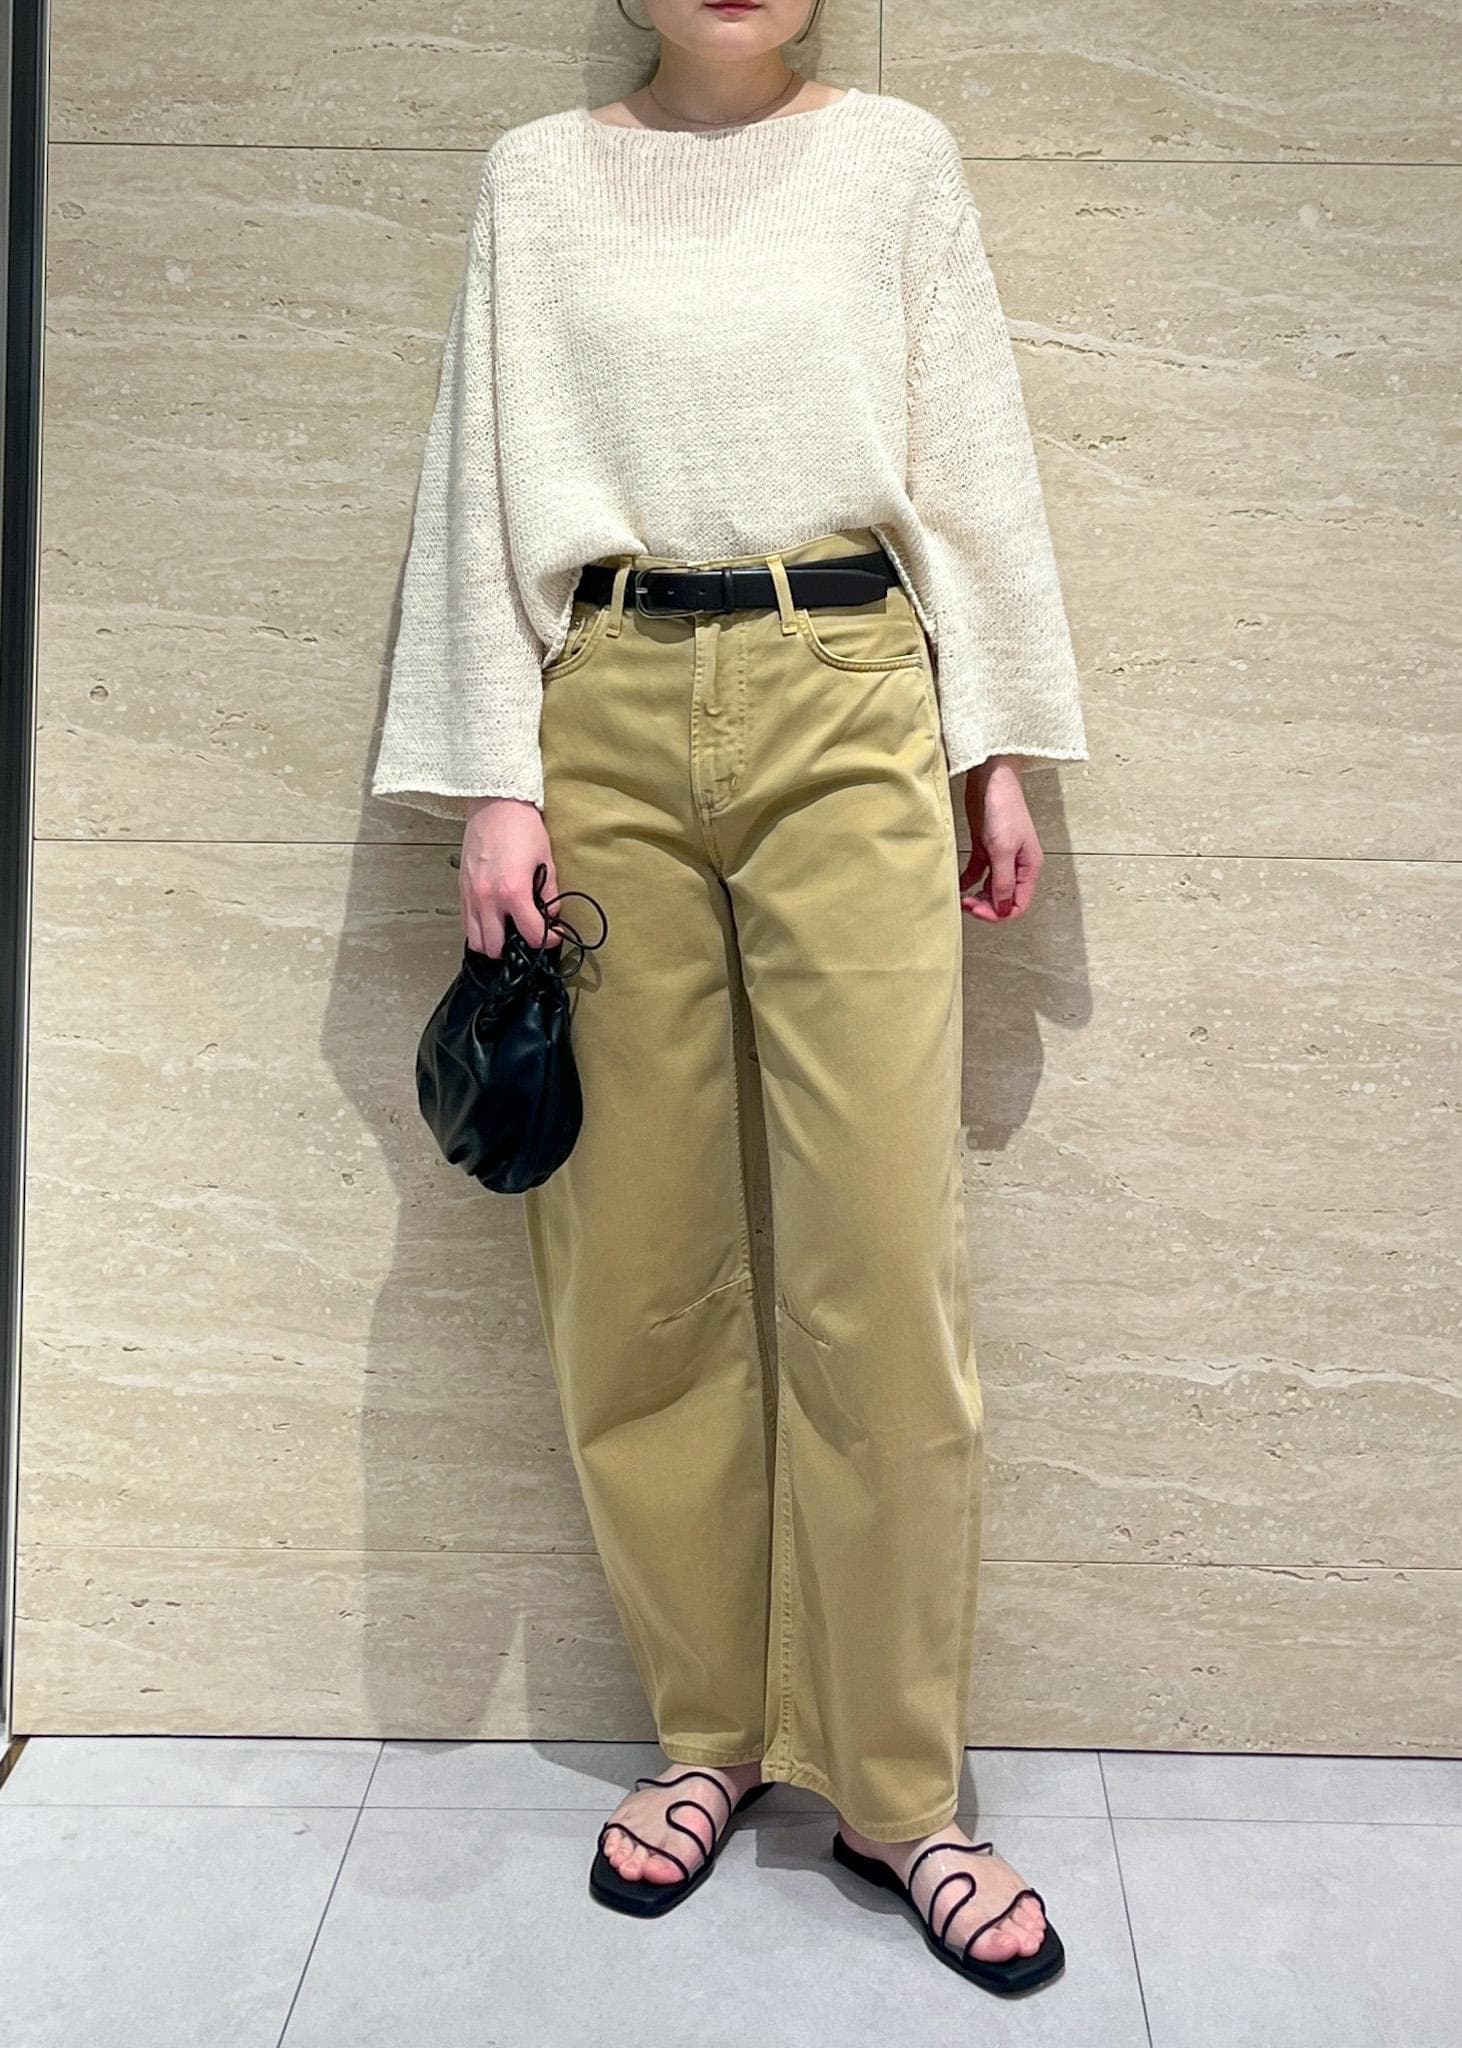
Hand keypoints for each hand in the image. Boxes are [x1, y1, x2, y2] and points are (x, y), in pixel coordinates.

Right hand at [458, 795, 561, 955]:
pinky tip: (493, 921)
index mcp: (513, 892)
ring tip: (508, 934)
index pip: (531, 935)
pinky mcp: (461, 889)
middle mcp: (487, 899)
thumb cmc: (521, 827)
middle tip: (527, 938)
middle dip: (515, 950)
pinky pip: (465, 923)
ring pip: (475, 940)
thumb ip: (550, 893)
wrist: (494, 803)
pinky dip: (479, 929)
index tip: (553, 936)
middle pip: (496, 948)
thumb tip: (551, 914)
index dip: (548, 940)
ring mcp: (471, 896)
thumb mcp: (546, 860)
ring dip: (493, 944)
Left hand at [959, 757, 1042, 921]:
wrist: (992, 779)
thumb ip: (1003, 881)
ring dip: (978, 897)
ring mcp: (1001, 857)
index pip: (1018, 904)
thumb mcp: (1003, 849)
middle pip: (1004, 899)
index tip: (978, 910)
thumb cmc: (1003, 809)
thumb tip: (1002, 909)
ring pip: (991, 889)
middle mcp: (1017, 866)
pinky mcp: (985, 848)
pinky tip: (959, 886)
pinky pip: (979, 873)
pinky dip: (969, 882)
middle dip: (986, 907)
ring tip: (962, 897)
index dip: (998, 913)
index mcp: (1029, 868)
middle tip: (966, 904)